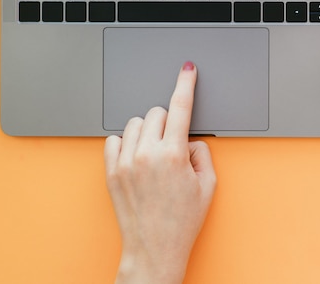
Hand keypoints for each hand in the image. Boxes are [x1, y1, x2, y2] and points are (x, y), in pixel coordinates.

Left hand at [104, 62, 216, 283]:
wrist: (155, 249)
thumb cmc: (182, 221)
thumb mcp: (208, 185)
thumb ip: (202, 153)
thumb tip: (190, 138)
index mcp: (174, 155)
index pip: (181, 106)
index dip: (185, 83)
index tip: (187, 69)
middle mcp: (147, 154)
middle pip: (156, 112)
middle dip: (168, 122)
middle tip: (173, 144)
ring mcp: (126, 162)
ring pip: (135, 123)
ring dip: (147, 131)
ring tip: (154, 154)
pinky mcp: (111, 171)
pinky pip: (115, 139)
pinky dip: (127, 143)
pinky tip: (137, 158)